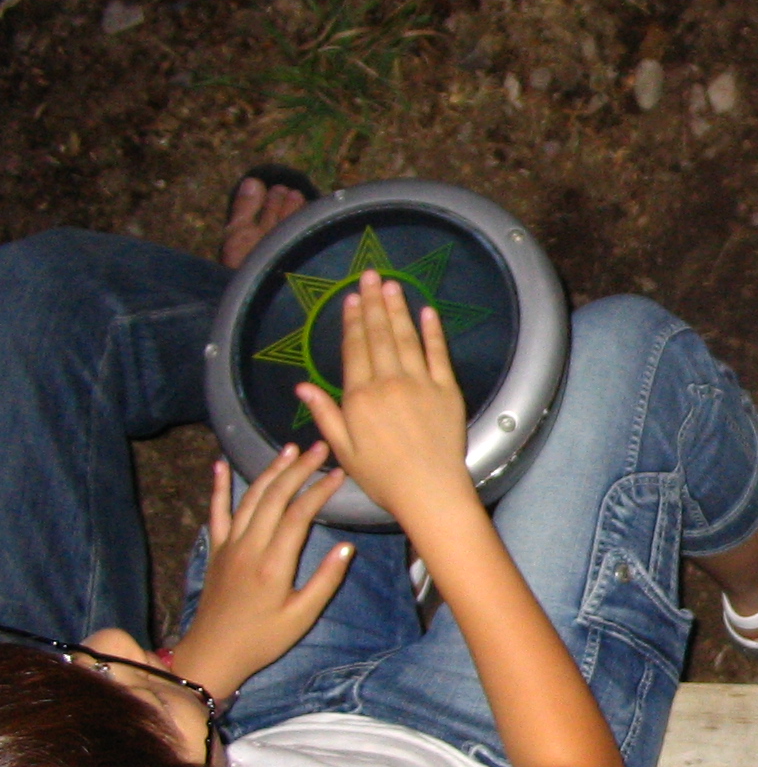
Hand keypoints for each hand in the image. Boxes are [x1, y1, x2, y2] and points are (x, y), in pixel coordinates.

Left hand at [173, 447, 353, 697]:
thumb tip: (347, 547)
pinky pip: (216, 512)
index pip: (298, 516)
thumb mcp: (301, 617)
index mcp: (273, 565)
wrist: (212, 653)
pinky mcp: (216, 549)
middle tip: (318, 447)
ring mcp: (229, 545)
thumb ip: (325, 581)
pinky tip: (220, 464)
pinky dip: (218, 487)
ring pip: (249, 499)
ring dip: (270, 471)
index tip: (338, 473)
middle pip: (274, 498)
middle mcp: (248, 548)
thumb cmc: (262, 639)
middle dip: (297, 469)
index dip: (319, 490)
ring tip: (288, 449)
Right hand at [297, 271, 473, 527]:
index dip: (352, 322)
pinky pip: (438, 354)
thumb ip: (325, 414)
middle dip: (373, 303)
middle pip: (379, 336)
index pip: (355, 349)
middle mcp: (389, 383)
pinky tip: (427, 311)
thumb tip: (302, 386)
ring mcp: (420, 384)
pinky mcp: (447, 391)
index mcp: (360, 397)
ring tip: (391, 285)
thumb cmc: (382, 476)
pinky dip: (433, 331)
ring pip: (406, 338)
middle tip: (370, 276)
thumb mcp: (343, 449)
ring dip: (398, 309)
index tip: (350, 299)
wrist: (429, 490)